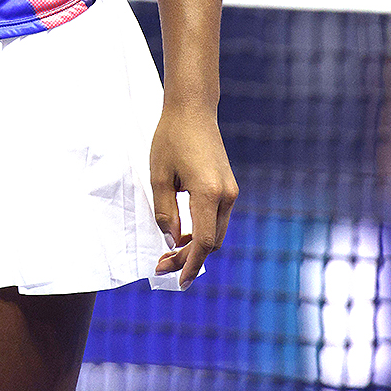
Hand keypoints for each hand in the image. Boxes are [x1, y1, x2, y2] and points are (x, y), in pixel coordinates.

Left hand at [150, 105, 237, 289]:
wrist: (193, 109)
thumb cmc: (171, 137)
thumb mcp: (159, 176)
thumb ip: (165, 212)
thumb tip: (172, 241)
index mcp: (209, 192)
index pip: (203, 242)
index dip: (190, 264)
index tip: (177, 281)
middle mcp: (227, 195)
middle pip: (211, 242)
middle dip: (188, 258)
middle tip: (161, 265)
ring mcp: (231, 190)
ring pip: (216, 232)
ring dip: (195, 245)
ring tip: (169, 252)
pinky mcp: (229, 186)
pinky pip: (217, 218)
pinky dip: (202, 230)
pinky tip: (182, 233)